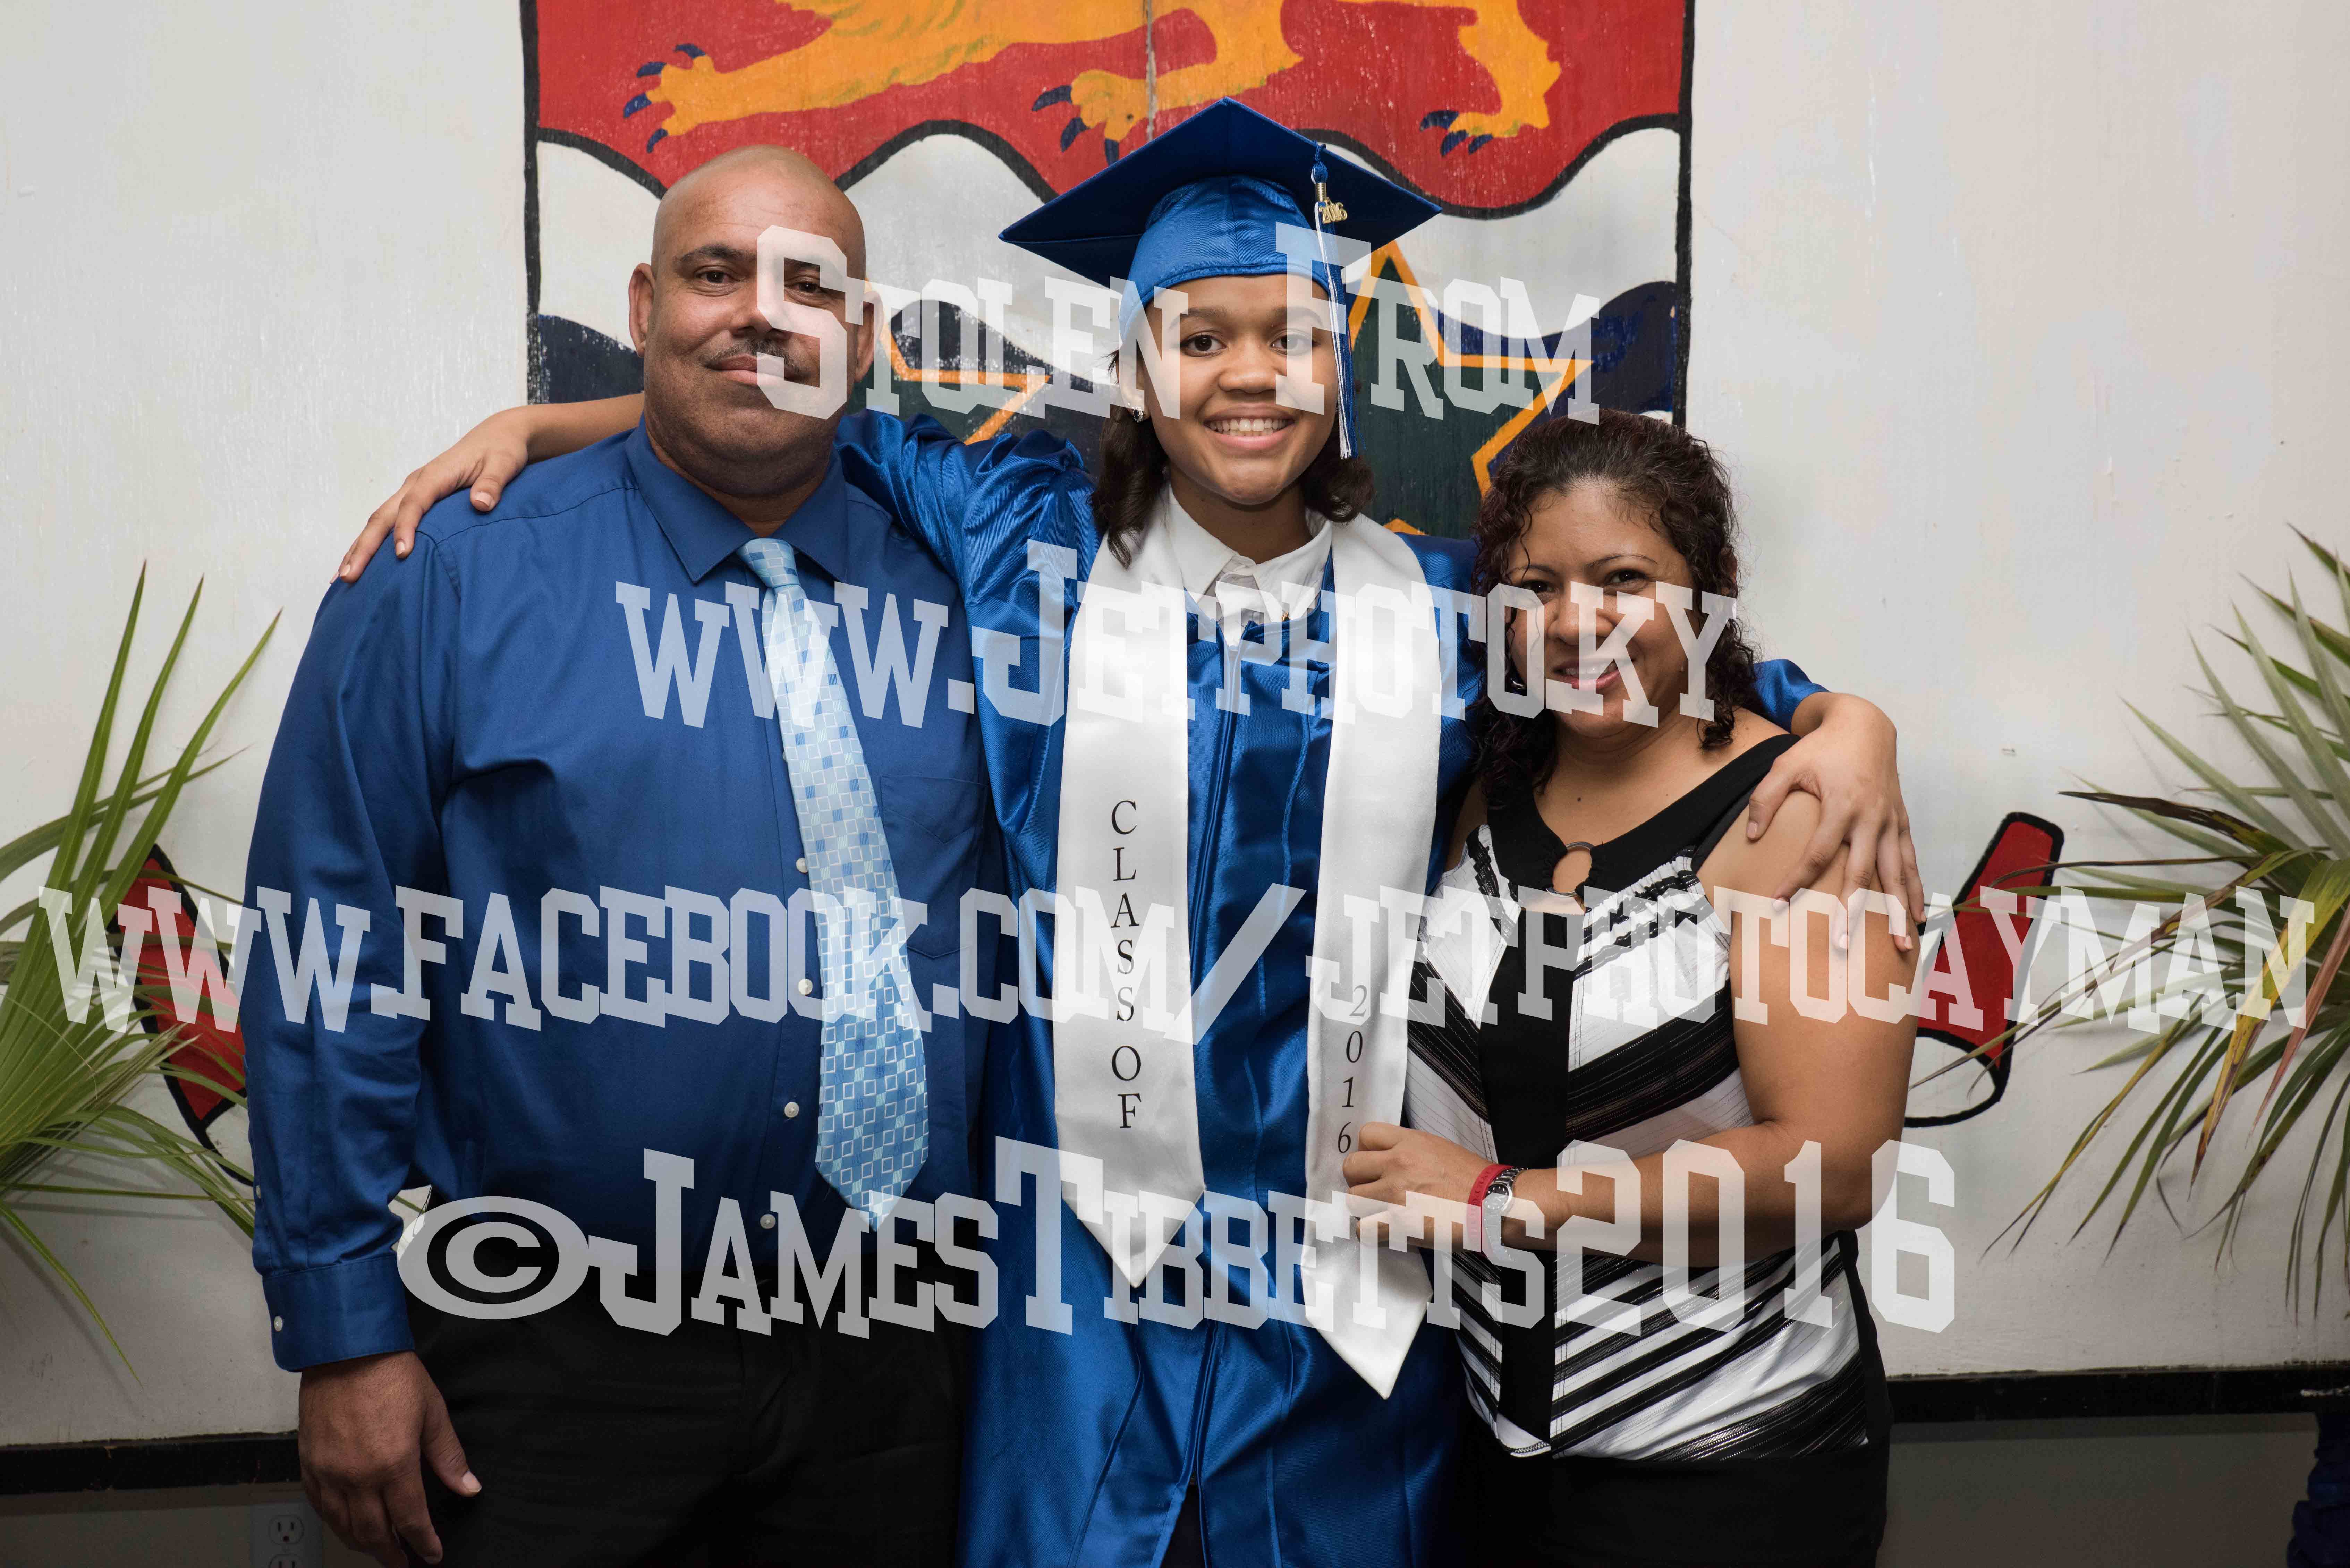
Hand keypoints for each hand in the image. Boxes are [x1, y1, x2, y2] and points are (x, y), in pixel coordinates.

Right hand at [298, 1349, 478, 1566]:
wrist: (347, 1350)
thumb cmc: (391, 1375)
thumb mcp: (433, 1413)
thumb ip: (448, 1456)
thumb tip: (468, 1487)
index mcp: (394, 1464)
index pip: (411, 1520)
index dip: (423, 1543)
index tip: (432, 1555)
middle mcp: (358, 1476)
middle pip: (374, 1532)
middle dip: (392, 1553)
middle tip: (404, 1562)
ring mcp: (330, 1472)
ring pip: (344, 1526)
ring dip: (363, 1543)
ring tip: (378, 1549)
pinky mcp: (310, 1463)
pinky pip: (320, 1506)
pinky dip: (334, 1523)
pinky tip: (345, 1525)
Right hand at [340, 411, 532, 581]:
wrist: (499, 435)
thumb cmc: (502, 451)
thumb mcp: (505, 464)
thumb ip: (493, 483)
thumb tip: (481, 503)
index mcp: (435, 475)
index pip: (414, 504)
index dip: (406, 528)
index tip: (401, 554)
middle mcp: (417, 483)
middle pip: (383, 515)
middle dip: (365, 545)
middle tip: (350, 575)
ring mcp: (412, 490)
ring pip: (379, 519)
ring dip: (361, 546)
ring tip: (344, 576)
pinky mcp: (416, 498)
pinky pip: (389, 520)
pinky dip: (373, 541)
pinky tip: (362, 561)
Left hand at [1342, 1123, 1490, 1245]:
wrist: (1492, 1205)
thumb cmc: (1473, 1180)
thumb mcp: (1440, 1148)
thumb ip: (1410, 1150)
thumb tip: (1388, 1157)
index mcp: (1410, 1143)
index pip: (1366, 1134)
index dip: (1367, 1150)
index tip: (1375, 1162)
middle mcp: (1398, 1165)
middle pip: (1351, 1167)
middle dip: (1361, 1179)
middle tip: (1375, 1189)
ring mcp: (1396, 1195)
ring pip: (1353, 1198)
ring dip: (1365, 1207)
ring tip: (1382, 1211)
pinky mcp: (1399, 1224)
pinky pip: (1363, 1229)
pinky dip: (1371, 1232)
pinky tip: (1384, 1230)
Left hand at [1749, 695, 1922, 945]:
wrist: (1865, 726)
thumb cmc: (1823, 748)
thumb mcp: (1786, 764)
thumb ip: (1765, 799)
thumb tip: (1753, 835)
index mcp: (1842, 806)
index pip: (1817, 853)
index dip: (1796, 879)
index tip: (1778, 903)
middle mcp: (1871, 818)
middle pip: (1862, 872)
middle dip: (1853, 910)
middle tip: (1843, 943)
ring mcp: (1891, 822)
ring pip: (1896, 873)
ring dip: (1898, 909)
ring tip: (1902, 942)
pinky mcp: (1902, 822)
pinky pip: (1910, 860)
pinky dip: (1916, 887)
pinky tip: (1918, 914)